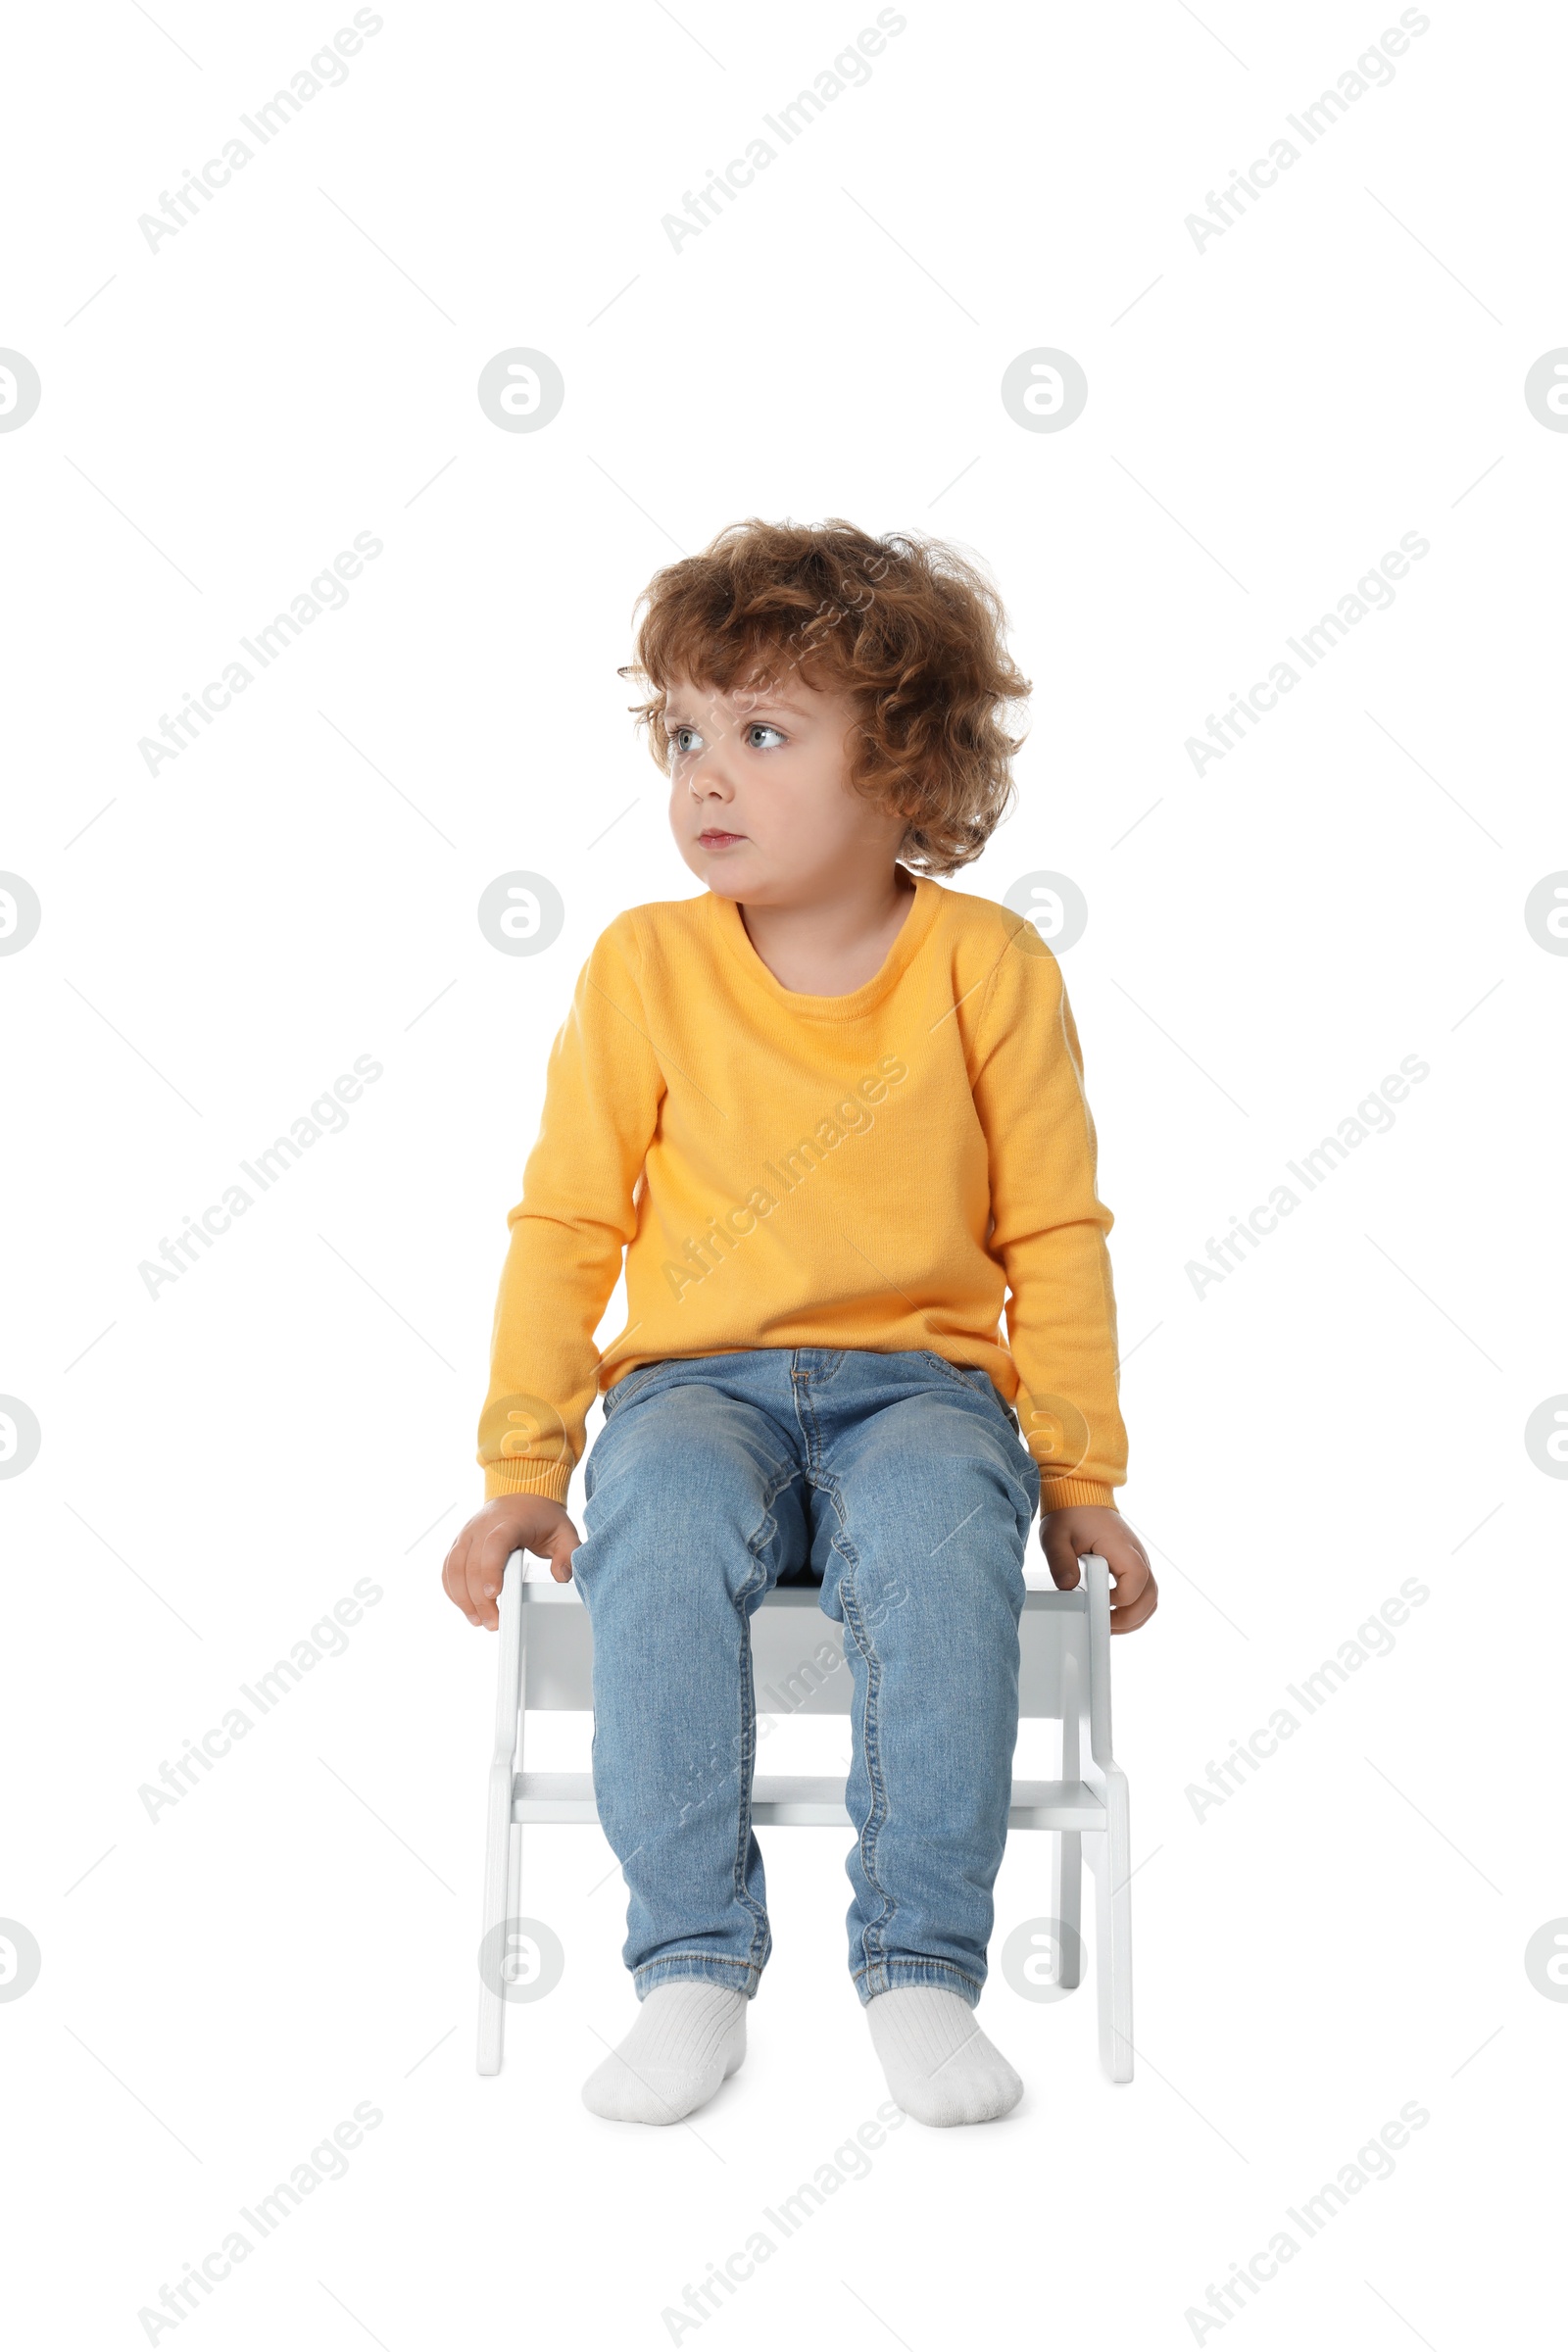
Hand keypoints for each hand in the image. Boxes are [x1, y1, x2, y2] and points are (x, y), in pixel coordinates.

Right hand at [442, 1495, 579, 1629]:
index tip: (495, 1594)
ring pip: (455, 1567)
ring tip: (477, 1620)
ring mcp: (467, 1534)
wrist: (521, 1493)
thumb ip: (568, 1553)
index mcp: (509, 1521)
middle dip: (480, 1598)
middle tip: (493, 1622)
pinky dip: (452, 1589)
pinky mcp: (459, 1543)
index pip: (494, 1544)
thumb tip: (561, 1576)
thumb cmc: (541, 1515)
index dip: (491, 1569)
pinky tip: (465, 1606)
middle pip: (472, 1563)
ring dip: (463, 1597)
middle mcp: (482, 1526)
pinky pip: (449, 1568)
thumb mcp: (564, 1531)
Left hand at [1038, 1505, 1156, 1633]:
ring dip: (1135, 1616)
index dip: (1119, 1601)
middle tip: (1105, 1626)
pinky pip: (1144, 1591)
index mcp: (1121, 1546)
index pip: (1135, 1583)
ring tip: (1109, 1623)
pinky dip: (1134, 1607)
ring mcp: (1138, 1559)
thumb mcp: (1056, 1537)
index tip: (1098, 1604)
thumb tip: (1067, 1586)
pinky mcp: (1134, 1564)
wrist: (1080, 1496)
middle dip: (1130, 1618)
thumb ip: (1060, 1561)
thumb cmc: (1070, 1515)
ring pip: (1152, 1597)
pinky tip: (1113, 1612)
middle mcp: (1136, 1554)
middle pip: (1151, 1596)